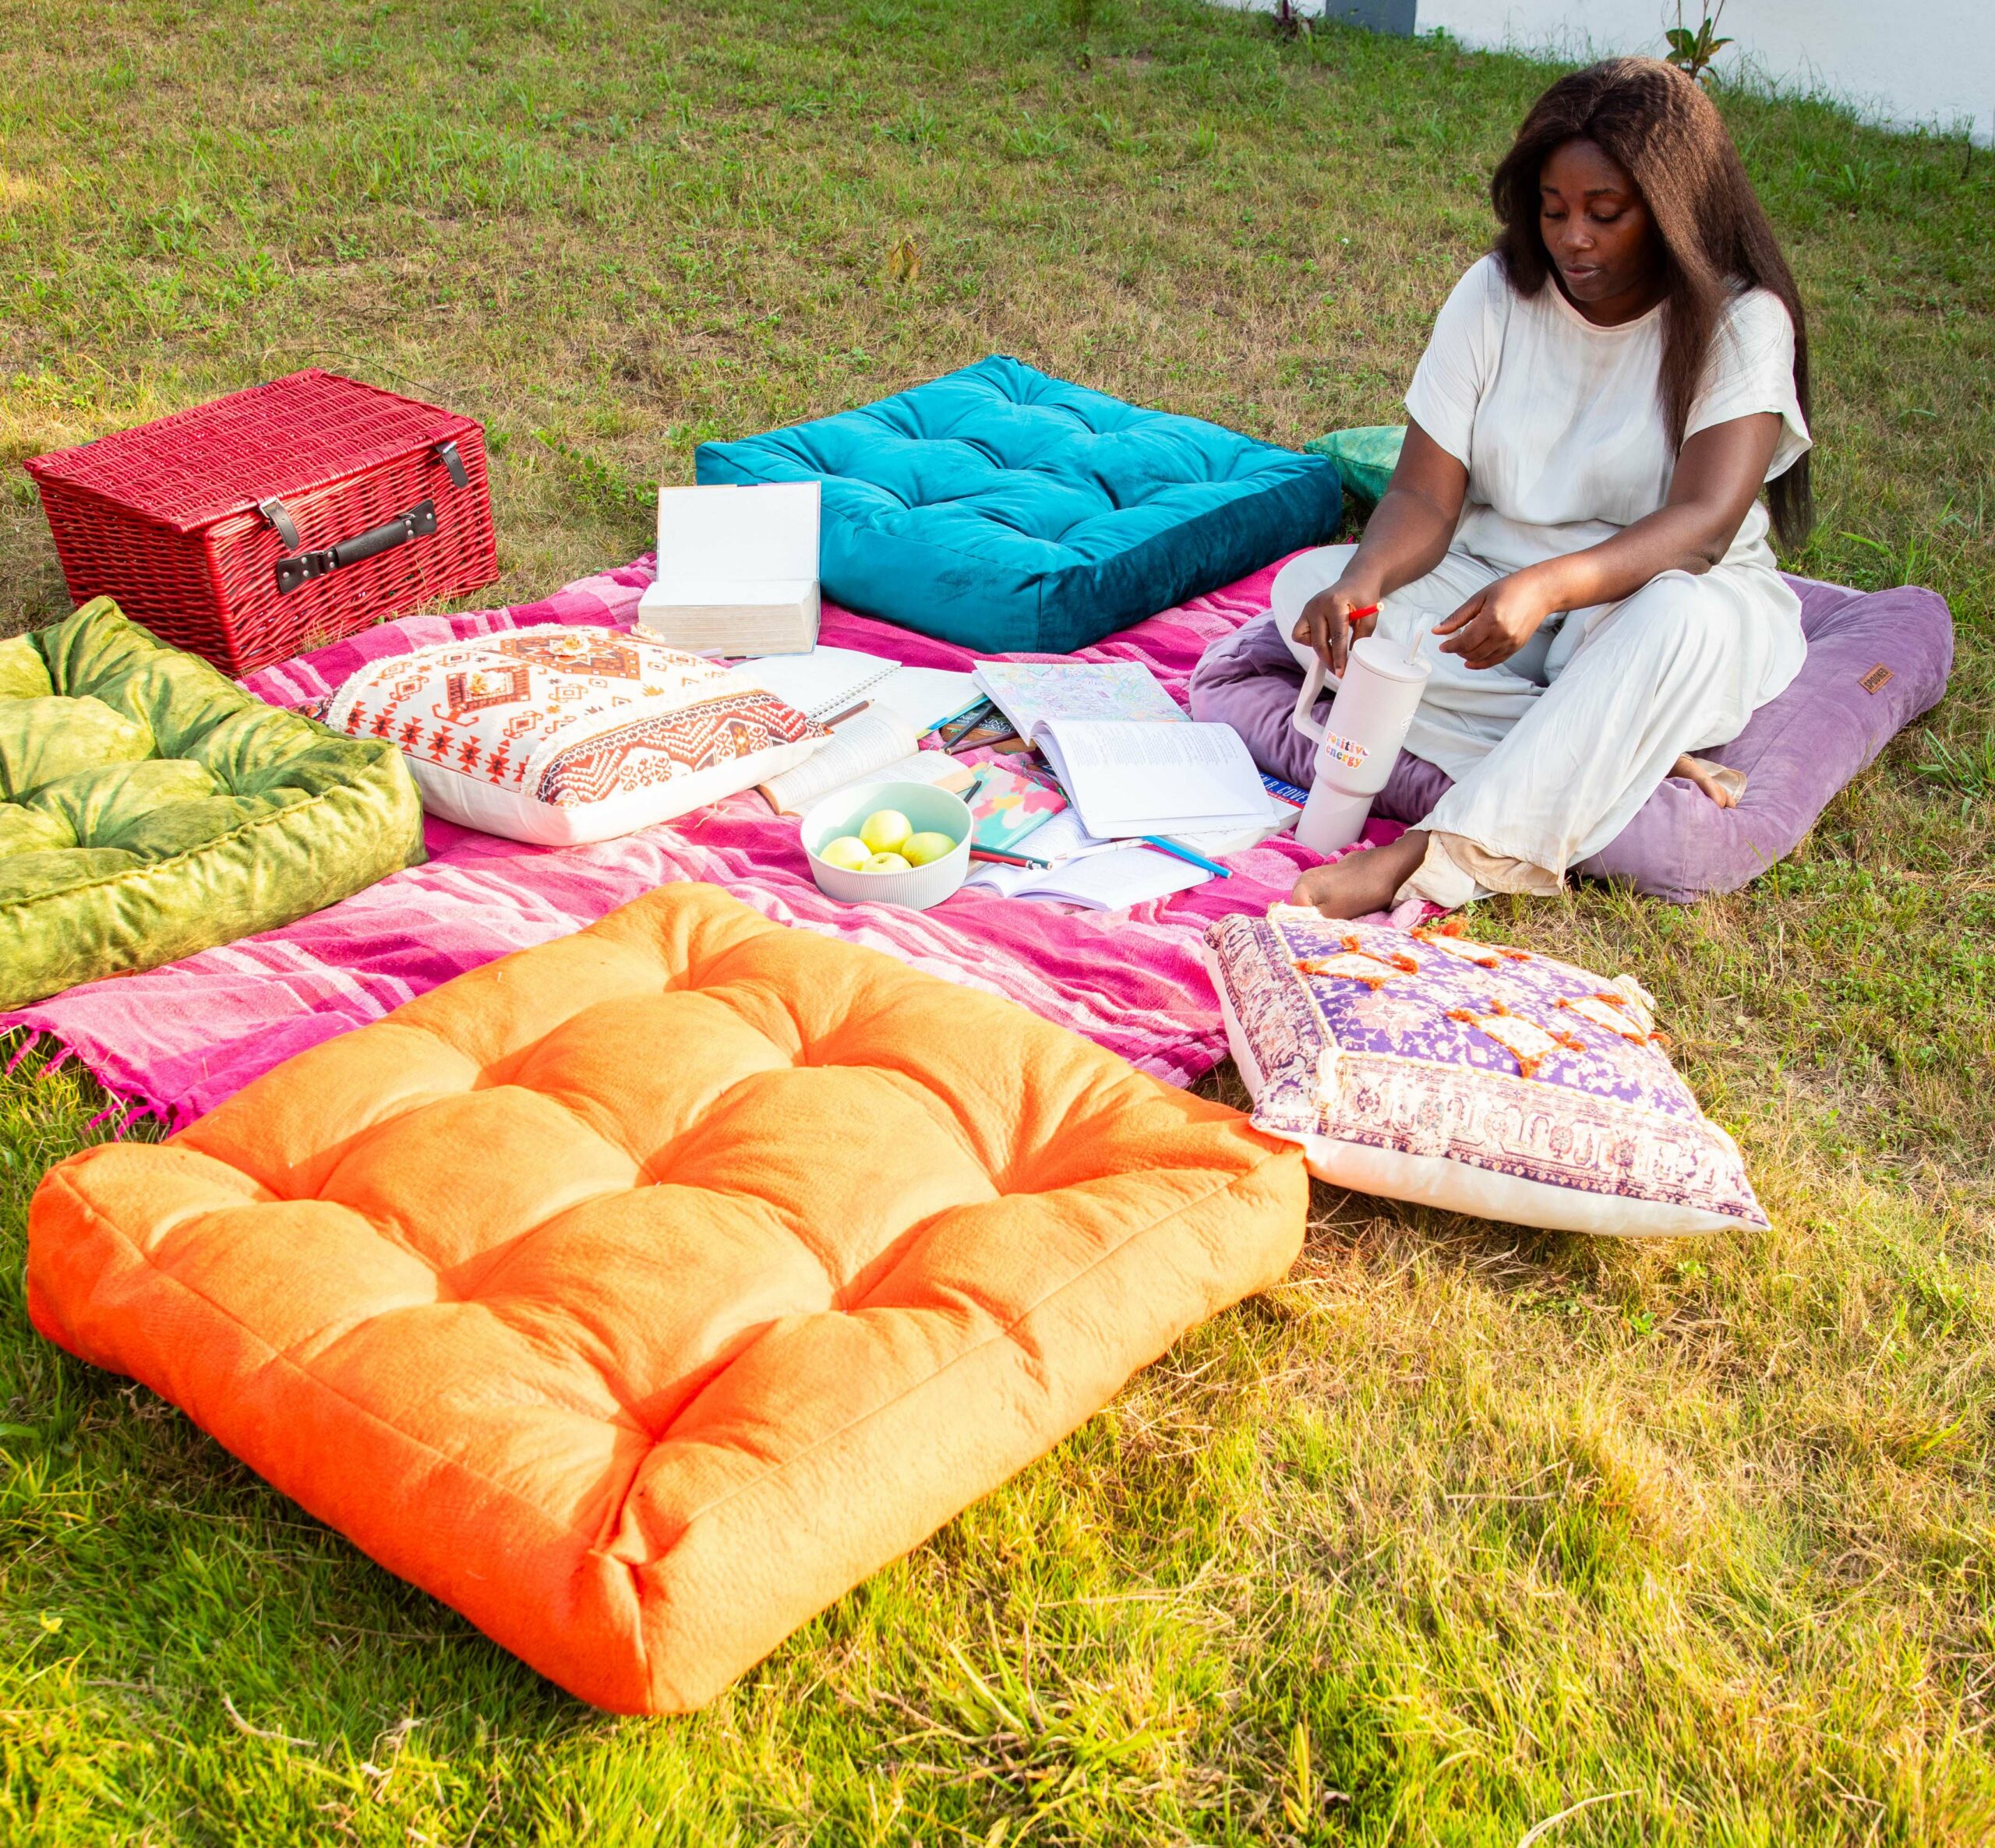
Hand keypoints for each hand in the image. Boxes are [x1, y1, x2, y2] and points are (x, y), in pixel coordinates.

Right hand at [1294, 583, 1380, 675]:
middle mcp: (1318, 605)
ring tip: (1332, 646)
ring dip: (1320, 648)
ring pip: (1307, 640)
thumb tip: (1351, 659)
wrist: (1355, 582)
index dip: (1339, 658)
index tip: (1340, 672)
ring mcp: (1308, 608)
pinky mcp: (1304, 612)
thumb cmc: (1363, 598)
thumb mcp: (1369, 617)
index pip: (1336, 637)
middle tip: (1337, 671)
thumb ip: (1361, 637)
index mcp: (1335, 603)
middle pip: (1319, 642)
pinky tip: (1322, 635)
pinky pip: (1299, 634)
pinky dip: (1309, 640)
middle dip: (1328, 660)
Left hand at [1432, 571, 1555, 670]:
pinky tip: (1473, 659)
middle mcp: (1502, 635)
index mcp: (1491, 620)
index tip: (1443, 645)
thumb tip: (1437, 630)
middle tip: (1452, 643)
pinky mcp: (1517, 647)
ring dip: (1468, 657)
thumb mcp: (1479, 598)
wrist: (1540, 591)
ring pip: (1482, 660)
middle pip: (1472, 654)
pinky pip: (1495, 661)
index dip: (1450, 647)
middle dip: (1458, 651)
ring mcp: (1511, 643)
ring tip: (1463, 647)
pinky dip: (1481, 662)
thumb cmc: (1511, 589)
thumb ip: (1457, 617)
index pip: (1464, 643)